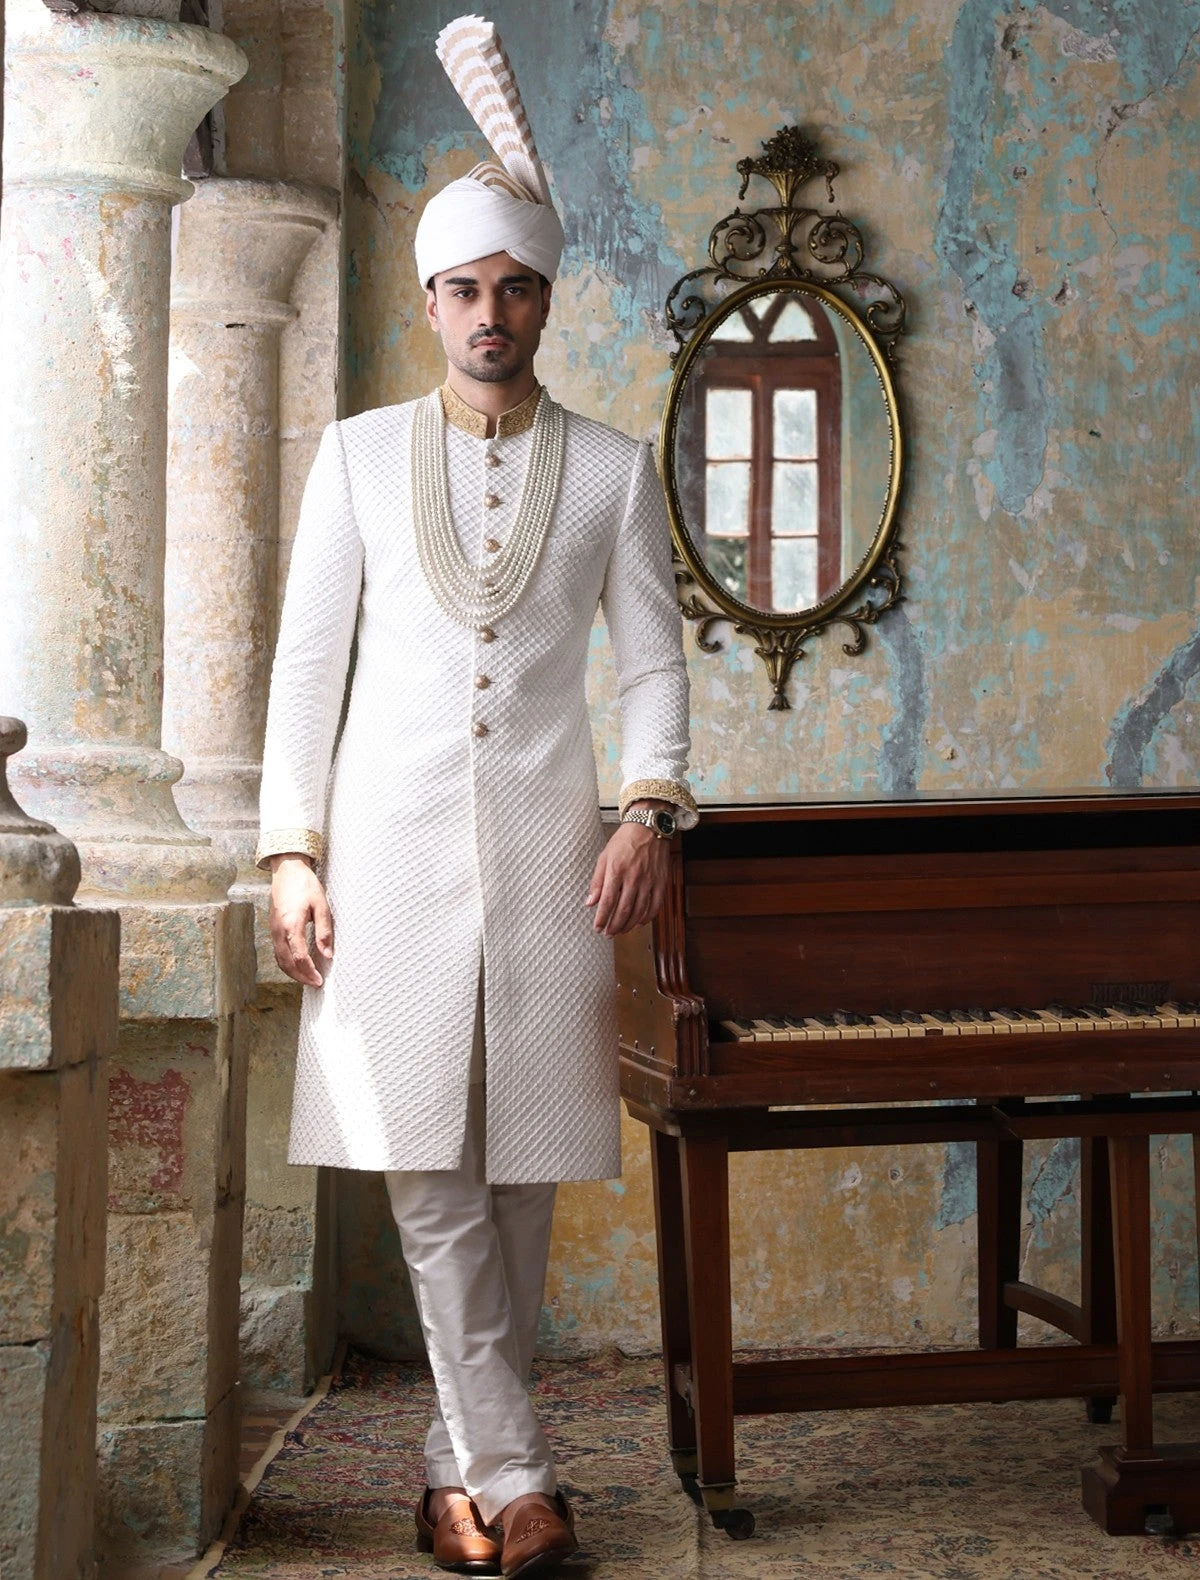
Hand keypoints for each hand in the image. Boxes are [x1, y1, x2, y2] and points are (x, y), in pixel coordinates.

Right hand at [269, 854, 333, 985]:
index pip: (299, 957)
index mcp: (291, 925)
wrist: (287, 870)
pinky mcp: (273, 928)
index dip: (309, 971)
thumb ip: (324, 931)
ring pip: (280, 959)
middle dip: (301, 977)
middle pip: (287, 963)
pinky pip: (277, 952)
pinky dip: (286, 963)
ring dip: (292, 972)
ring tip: (307, 979)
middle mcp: (278, 931)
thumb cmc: (305, 885)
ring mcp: (273, 930)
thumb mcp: (321, 906)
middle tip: (315, 984)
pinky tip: (297, 965)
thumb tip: (327, 954)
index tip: (319, 980)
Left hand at [586, 822, 668, 936]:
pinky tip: (639, 922)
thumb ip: (597, 881)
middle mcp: (633, 877)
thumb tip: (590, 902)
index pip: (608, 901)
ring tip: (621, 931)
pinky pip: (655, 905)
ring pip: (639, 911)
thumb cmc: (624, 841)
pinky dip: (647, 917)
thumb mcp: (604, 857)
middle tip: (608, 933)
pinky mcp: (661, 881)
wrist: (648, 827)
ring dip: (629, 925)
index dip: (602, 918)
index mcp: (616, 870)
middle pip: (623, 910)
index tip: (597, 927)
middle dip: (614, 926)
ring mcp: (649, 880)